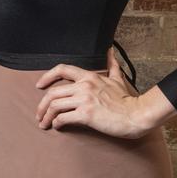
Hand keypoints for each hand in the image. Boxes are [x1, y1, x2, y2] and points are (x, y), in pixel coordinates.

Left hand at [34, 48, 169, 138]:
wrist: (137, 115)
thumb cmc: (127, 100)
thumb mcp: (117, 79)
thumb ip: (111, 65)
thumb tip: (110, 51)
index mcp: (89, 76)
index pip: (61, 69)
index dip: (47, 77)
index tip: (39, 85)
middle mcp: (84, 86)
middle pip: (52, 92)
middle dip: (42, 105)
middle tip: (39, 114)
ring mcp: (84, 100)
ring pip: (55, 105)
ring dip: (46, 116)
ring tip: (44, 123)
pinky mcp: (86, 115)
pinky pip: (63, 118)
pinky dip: (56, 123)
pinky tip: (57, 126)